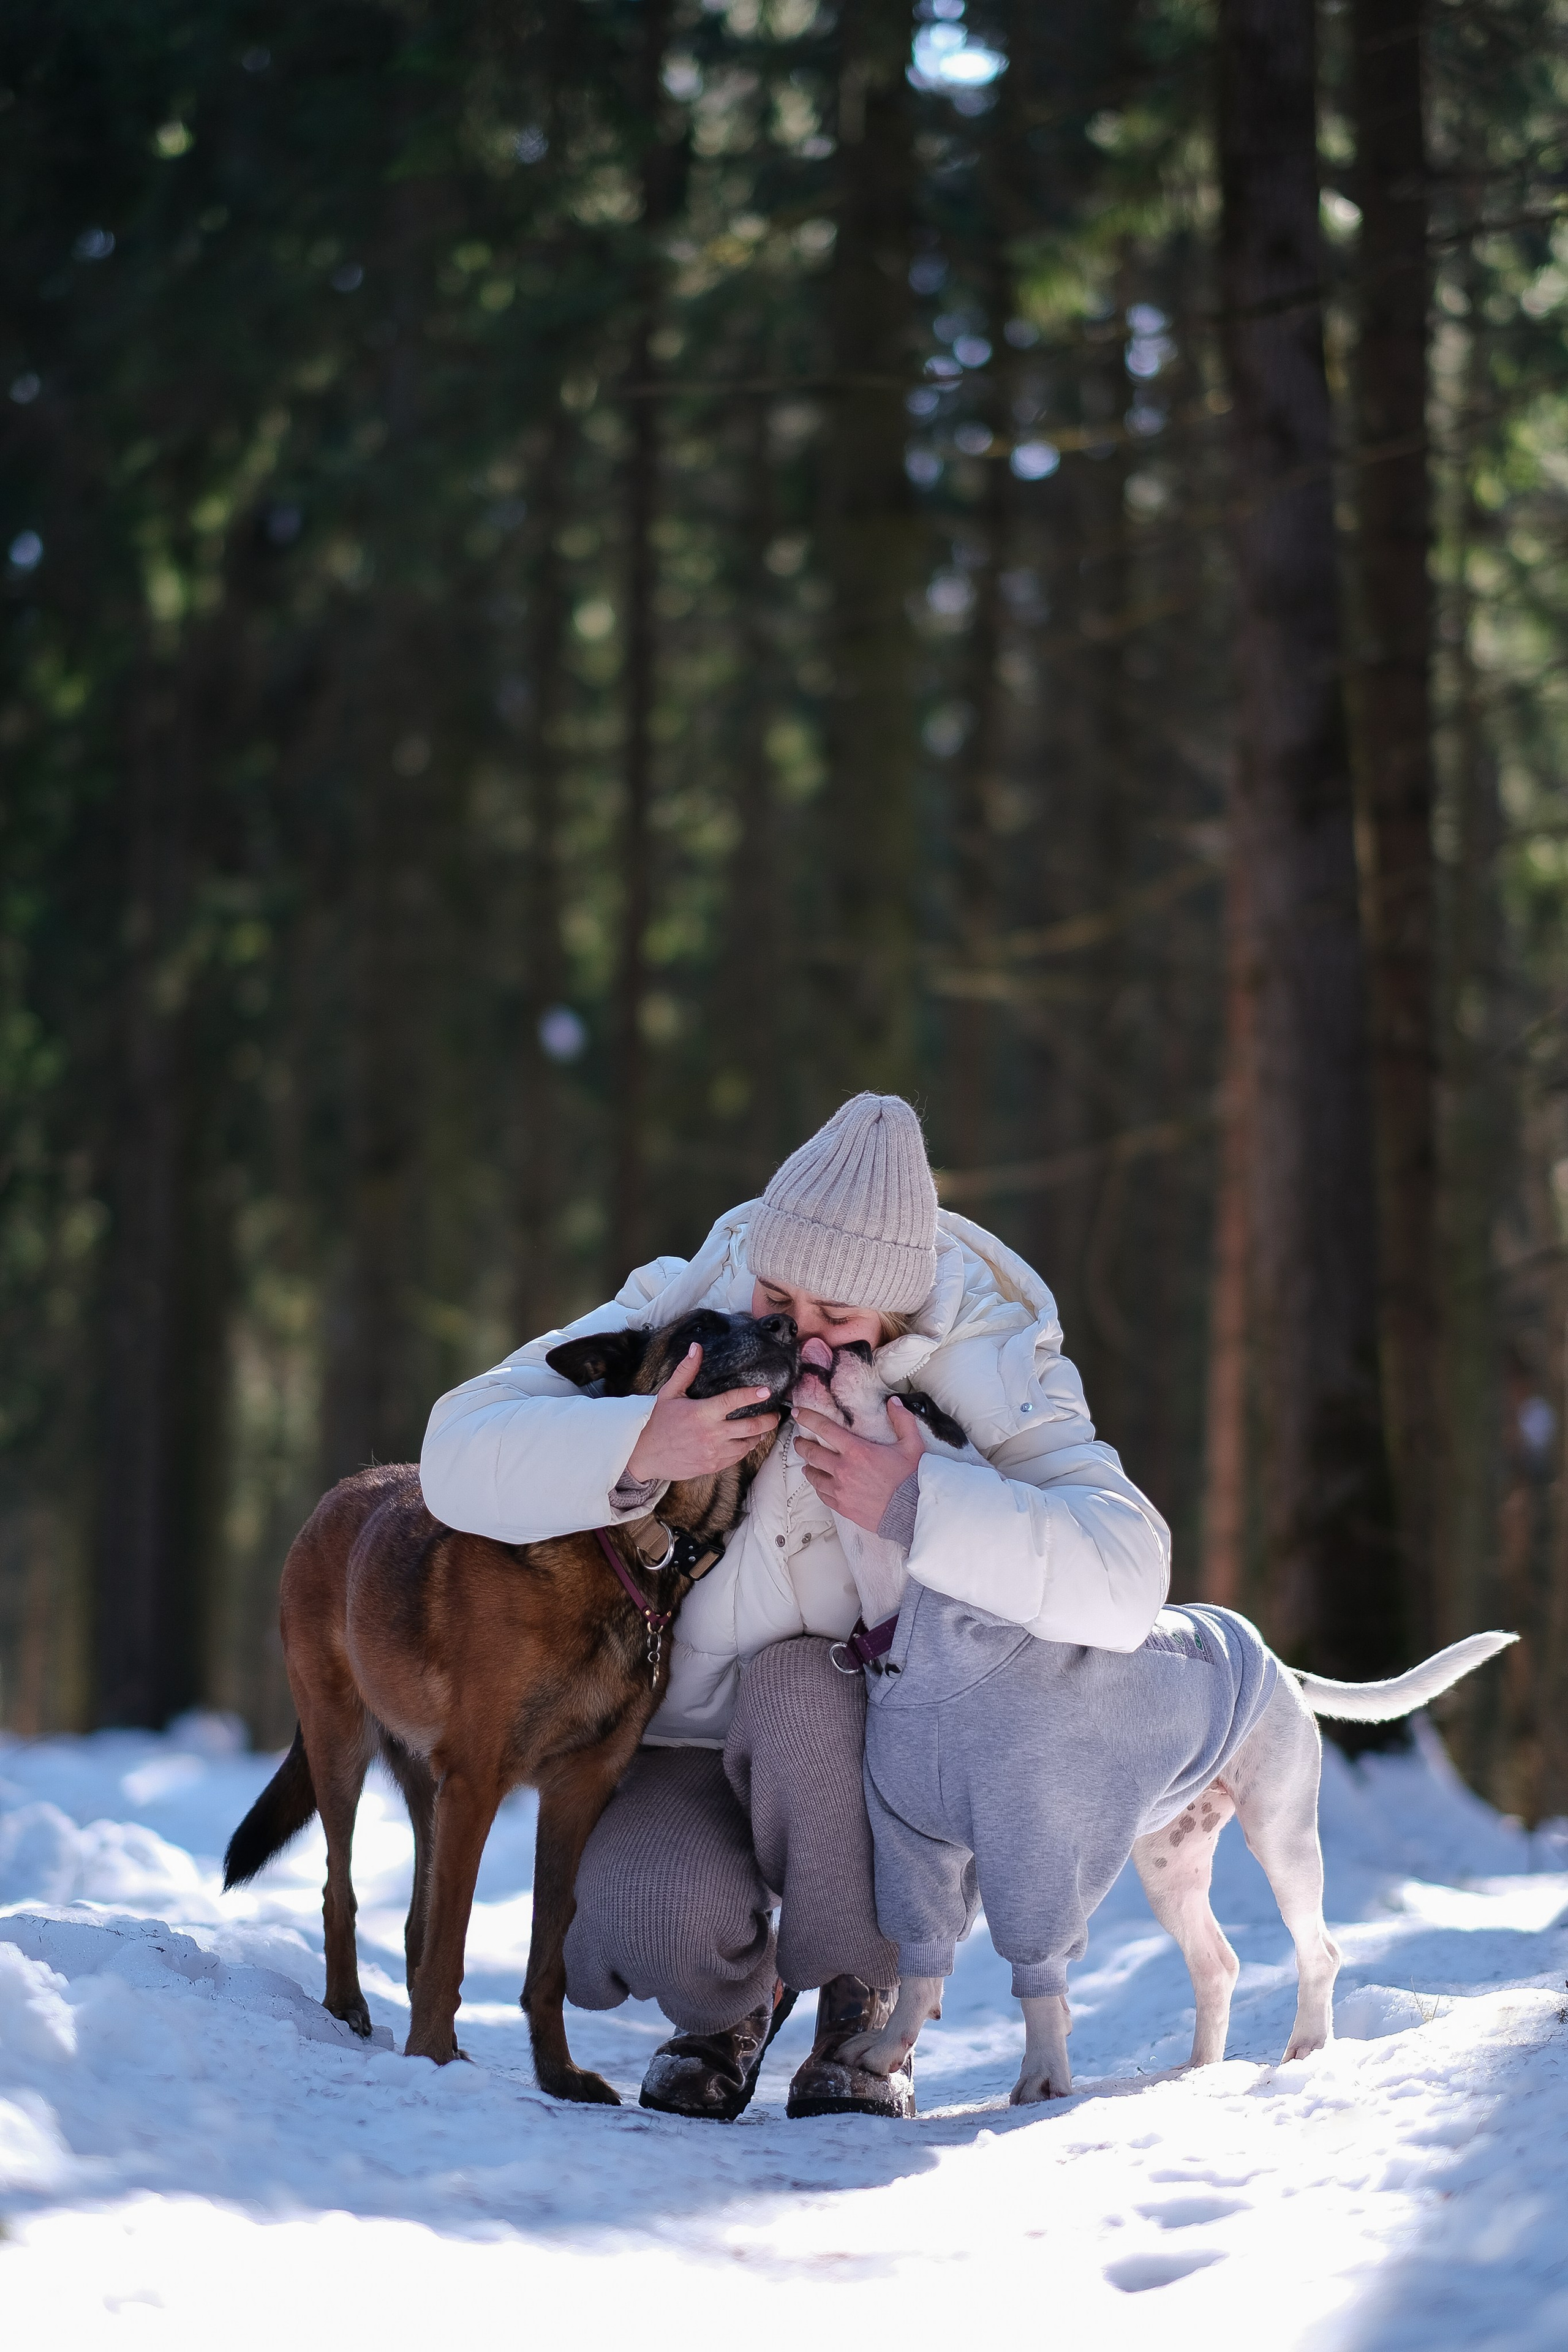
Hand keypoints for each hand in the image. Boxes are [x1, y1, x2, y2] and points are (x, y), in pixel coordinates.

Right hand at [624, 1346, 778, 1483]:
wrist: (643, 1455)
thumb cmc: (657, 1422)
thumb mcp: (669, 1393)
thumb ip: (686, 1371)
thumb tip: (696, 1347)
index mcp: (702, 1413)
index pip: (734, 1401)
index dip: (753, 1395)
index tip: (767, 1391)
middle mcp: (712, 1434)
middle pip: (750, 1427)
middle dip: (767, 1420)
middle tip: (775, 1415)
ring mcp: (714, 1453)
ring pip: (747, 1444)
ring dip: (758, 1436)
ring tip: (763, 1428)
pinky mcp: (713, 1466)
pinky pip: (737, 1457)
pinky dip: (745, 1448)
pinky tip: (746, 1441)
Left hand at [793, 1397, 924, 1533]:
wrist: (913, 1511)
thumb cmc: (912, 1478)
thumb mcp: (912, 1444)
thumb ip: (902, 1420)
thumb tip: (893, 1402)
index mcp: (857, 1451)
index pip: (824, 1429)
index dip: (807, 1418)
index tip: (798, 1413)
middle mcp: (843, 1469)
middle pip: (811, 1453)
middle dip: (802, 1444)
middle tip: (799, 1441)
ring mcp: (840, 1490)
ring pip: (813, 1475)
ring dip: (808, 1466)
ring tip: (807, 1463)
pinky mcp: (842, 1506)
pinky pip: (822, 1494)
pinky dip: (818, 1486)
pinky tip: (819, 1483)